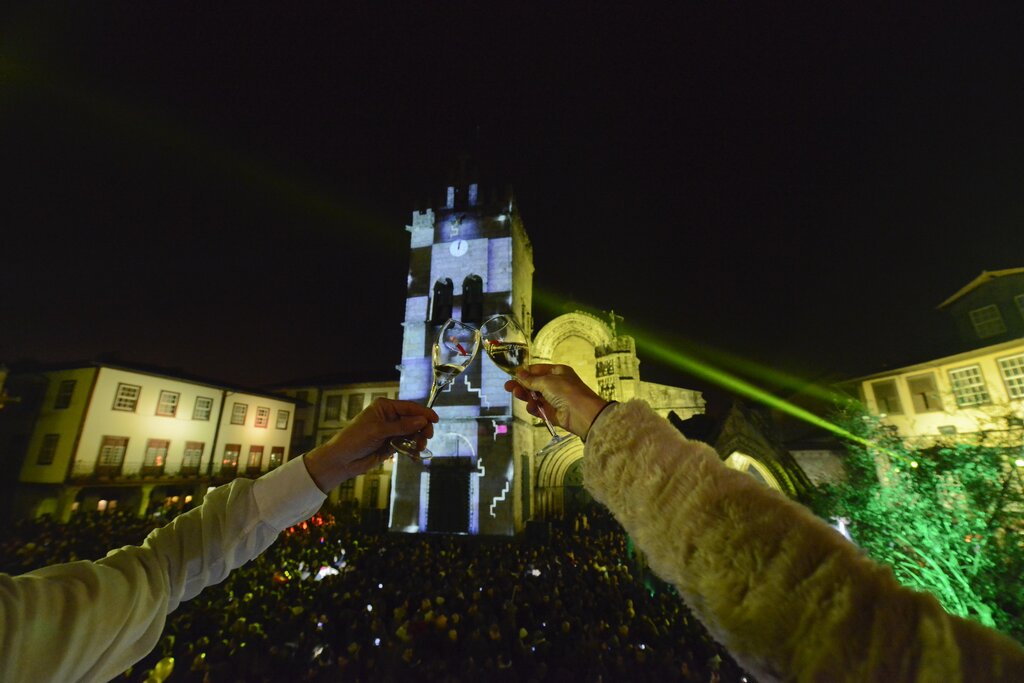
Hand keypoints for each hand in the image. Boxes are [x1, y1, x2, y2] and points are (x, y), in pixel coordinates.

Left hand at [303, 398, 437, 491]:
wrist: (342, 460)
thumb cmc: (355, 439)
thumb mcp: (378, 431)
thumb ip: (401, 427)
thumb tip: (422, 421)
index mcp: (385, 407)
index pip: (409, 407)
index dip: (423, 413)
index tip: (436, 420)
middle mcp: (389, 417)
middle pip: (414, 420)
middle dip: (422, 429)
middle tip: (426, 438)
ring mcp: (391, 431)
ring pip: (412, 434)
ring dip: (418, 441)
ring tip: (418, 449)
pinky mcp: (391, 445)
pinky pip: (407, 445)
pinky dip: (412, 450)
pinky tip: (414, 456)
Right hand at [503, 364, 609, 439]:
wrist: (582, 413)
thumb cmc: (566, 391)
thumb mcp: (547, 381)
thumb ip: (531, 379)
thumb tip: (519, 372)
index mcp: (558, 372)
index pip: (538, 370)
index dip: (525, 373)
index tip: (513, 375)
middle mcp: (556, 385)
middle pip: (534, 384)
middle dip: (521, 385)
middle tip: (507, 387)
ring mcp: (554, 399)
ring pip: (535, 397)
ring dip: (526, 396)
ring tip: (517, 394)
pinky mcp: (552, 413)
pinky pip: (539, 409)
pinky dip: (533, 408)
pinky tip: (530, 407)